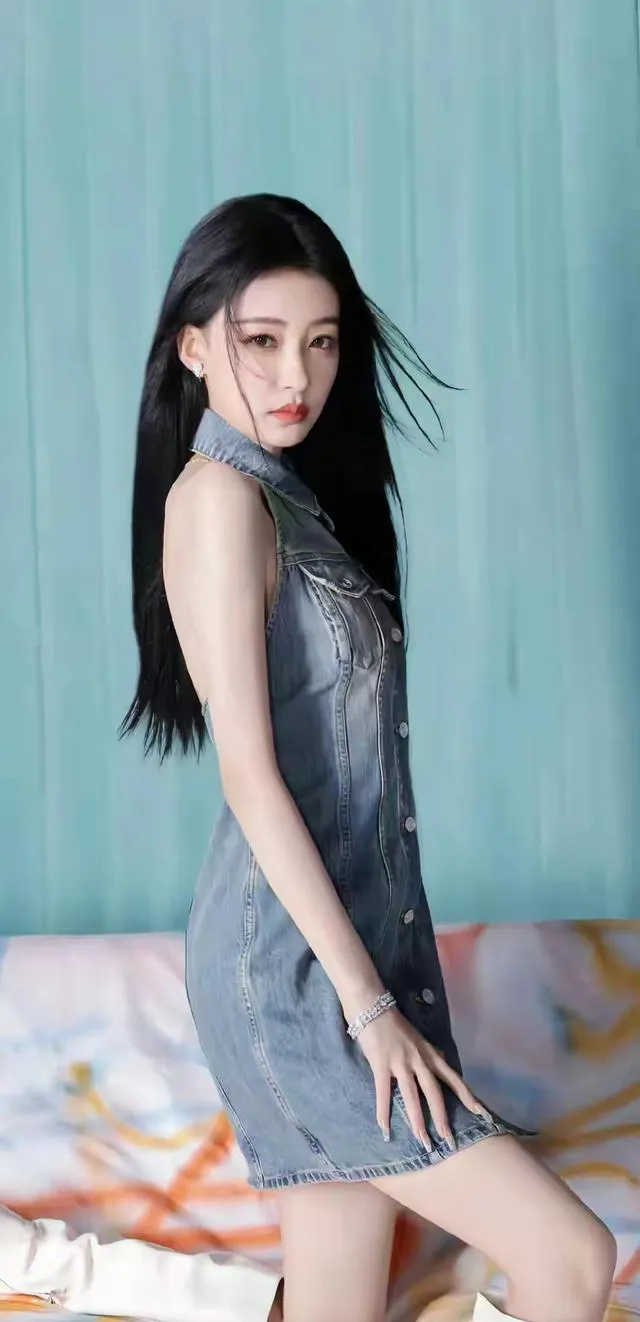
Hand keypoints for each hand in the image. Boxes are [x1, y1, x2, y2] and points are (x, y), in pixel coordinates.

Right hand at [357, 1006, 492, 1149]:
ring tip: (423, 1140)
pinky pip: (384, 1092)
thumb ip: (431, 1053)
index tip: (482, 1113)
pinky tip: (385, 1128)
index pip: (453, 1077)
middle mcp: (419, 1060)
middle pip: (434, 1092)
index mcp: (430, 1054)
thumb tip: (444, 1062)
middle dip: (442, 1118)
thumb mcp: (419, 1038)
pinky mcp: (381, 1064)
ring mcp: (400, 1062)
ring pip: (412, 1096)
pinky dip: (384, 1111)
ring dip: (417, 1120)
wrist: (373, 1007)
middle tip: (449, 1140)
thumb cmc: (395, 1023)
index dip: (467, 1096)